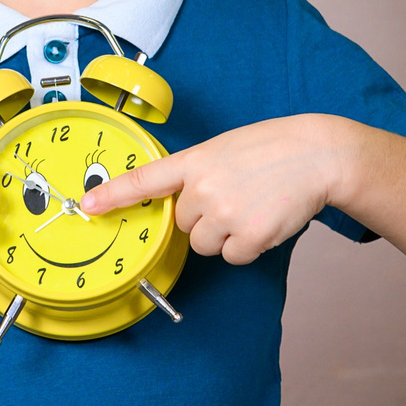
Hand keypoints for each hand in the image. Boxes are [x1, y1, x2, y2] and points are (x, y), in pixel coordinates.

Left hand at [78, 115, 355, 264]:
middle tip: (236, 196)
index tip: (88, 206)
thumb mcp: (225, 149)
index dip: (113, 195)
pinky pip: (232, 256)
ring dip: (225, 234)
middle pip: (183, 225)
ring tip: (252, 206)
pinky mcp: (249, 237)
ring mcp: (226, 214)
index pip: (145, 180)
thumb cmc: (273, 149)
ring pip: (205, 245)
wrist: (318, 155)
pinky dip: (247, 246)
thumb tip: (183, 207)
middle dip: (205, 217)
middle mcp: (205, 188)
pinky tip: (264, 220)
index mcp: (196, 160)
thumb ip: (198, 173)